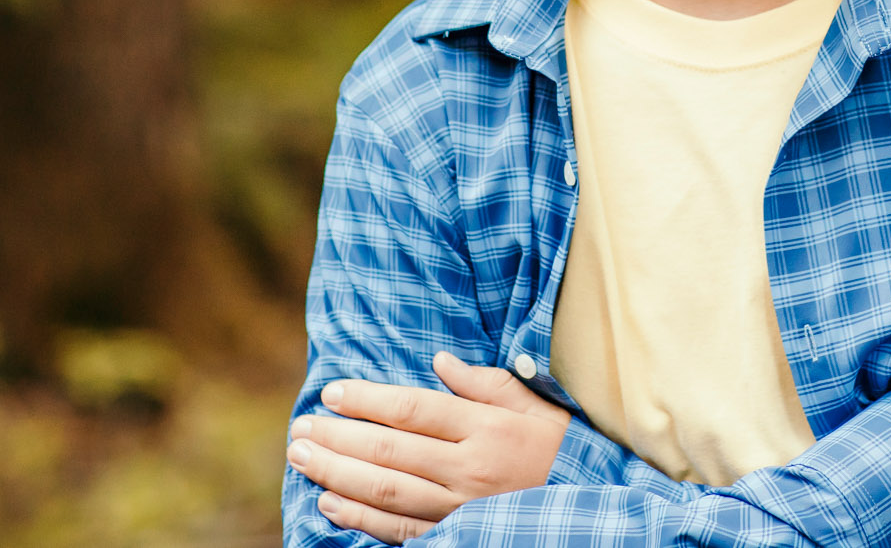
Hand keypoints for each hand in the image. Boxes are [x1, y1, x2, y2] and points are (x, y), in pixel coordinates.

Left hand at [287, 352, 571, 542]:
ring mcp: (460, 506)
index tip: (331, 392)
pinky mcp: (457, 533)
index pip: (412, 410)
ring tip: (302, 458)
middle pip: (389, 450)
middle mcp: (468, 467)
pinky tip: (329, 503)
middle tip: (301, 427)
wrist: (589, 497)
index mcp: (485, 426)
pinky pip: (399, 530)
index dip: (367, 400)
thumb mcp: (529, 400)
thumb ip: (482, 381)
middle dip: (338, 438)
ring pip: (386, 491)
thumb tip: (439, 361)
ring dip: (337, 474)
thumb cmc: (556, 441)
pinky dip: (359, 519)